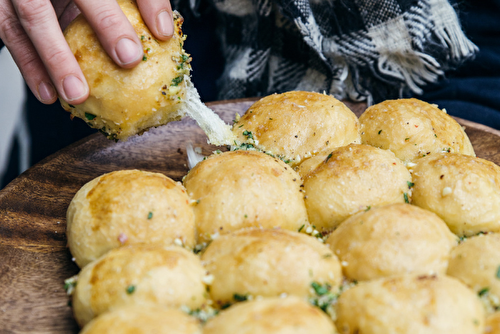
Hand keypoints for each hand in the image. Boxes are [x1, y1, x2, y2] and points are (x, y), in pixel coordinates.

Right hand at [0, 0, 173, 104]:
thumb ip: (133, 1)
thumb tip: (163, 30)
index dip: (147, 2)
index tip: (163, 31)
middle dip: (106, 23)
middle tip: (128, 57)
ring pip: (33, 18)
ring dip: (56, 60)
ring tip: (77, 93)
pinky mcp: (1, 8)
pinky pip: (11, 35)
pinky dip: (30, 67)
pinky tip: (49, 93)